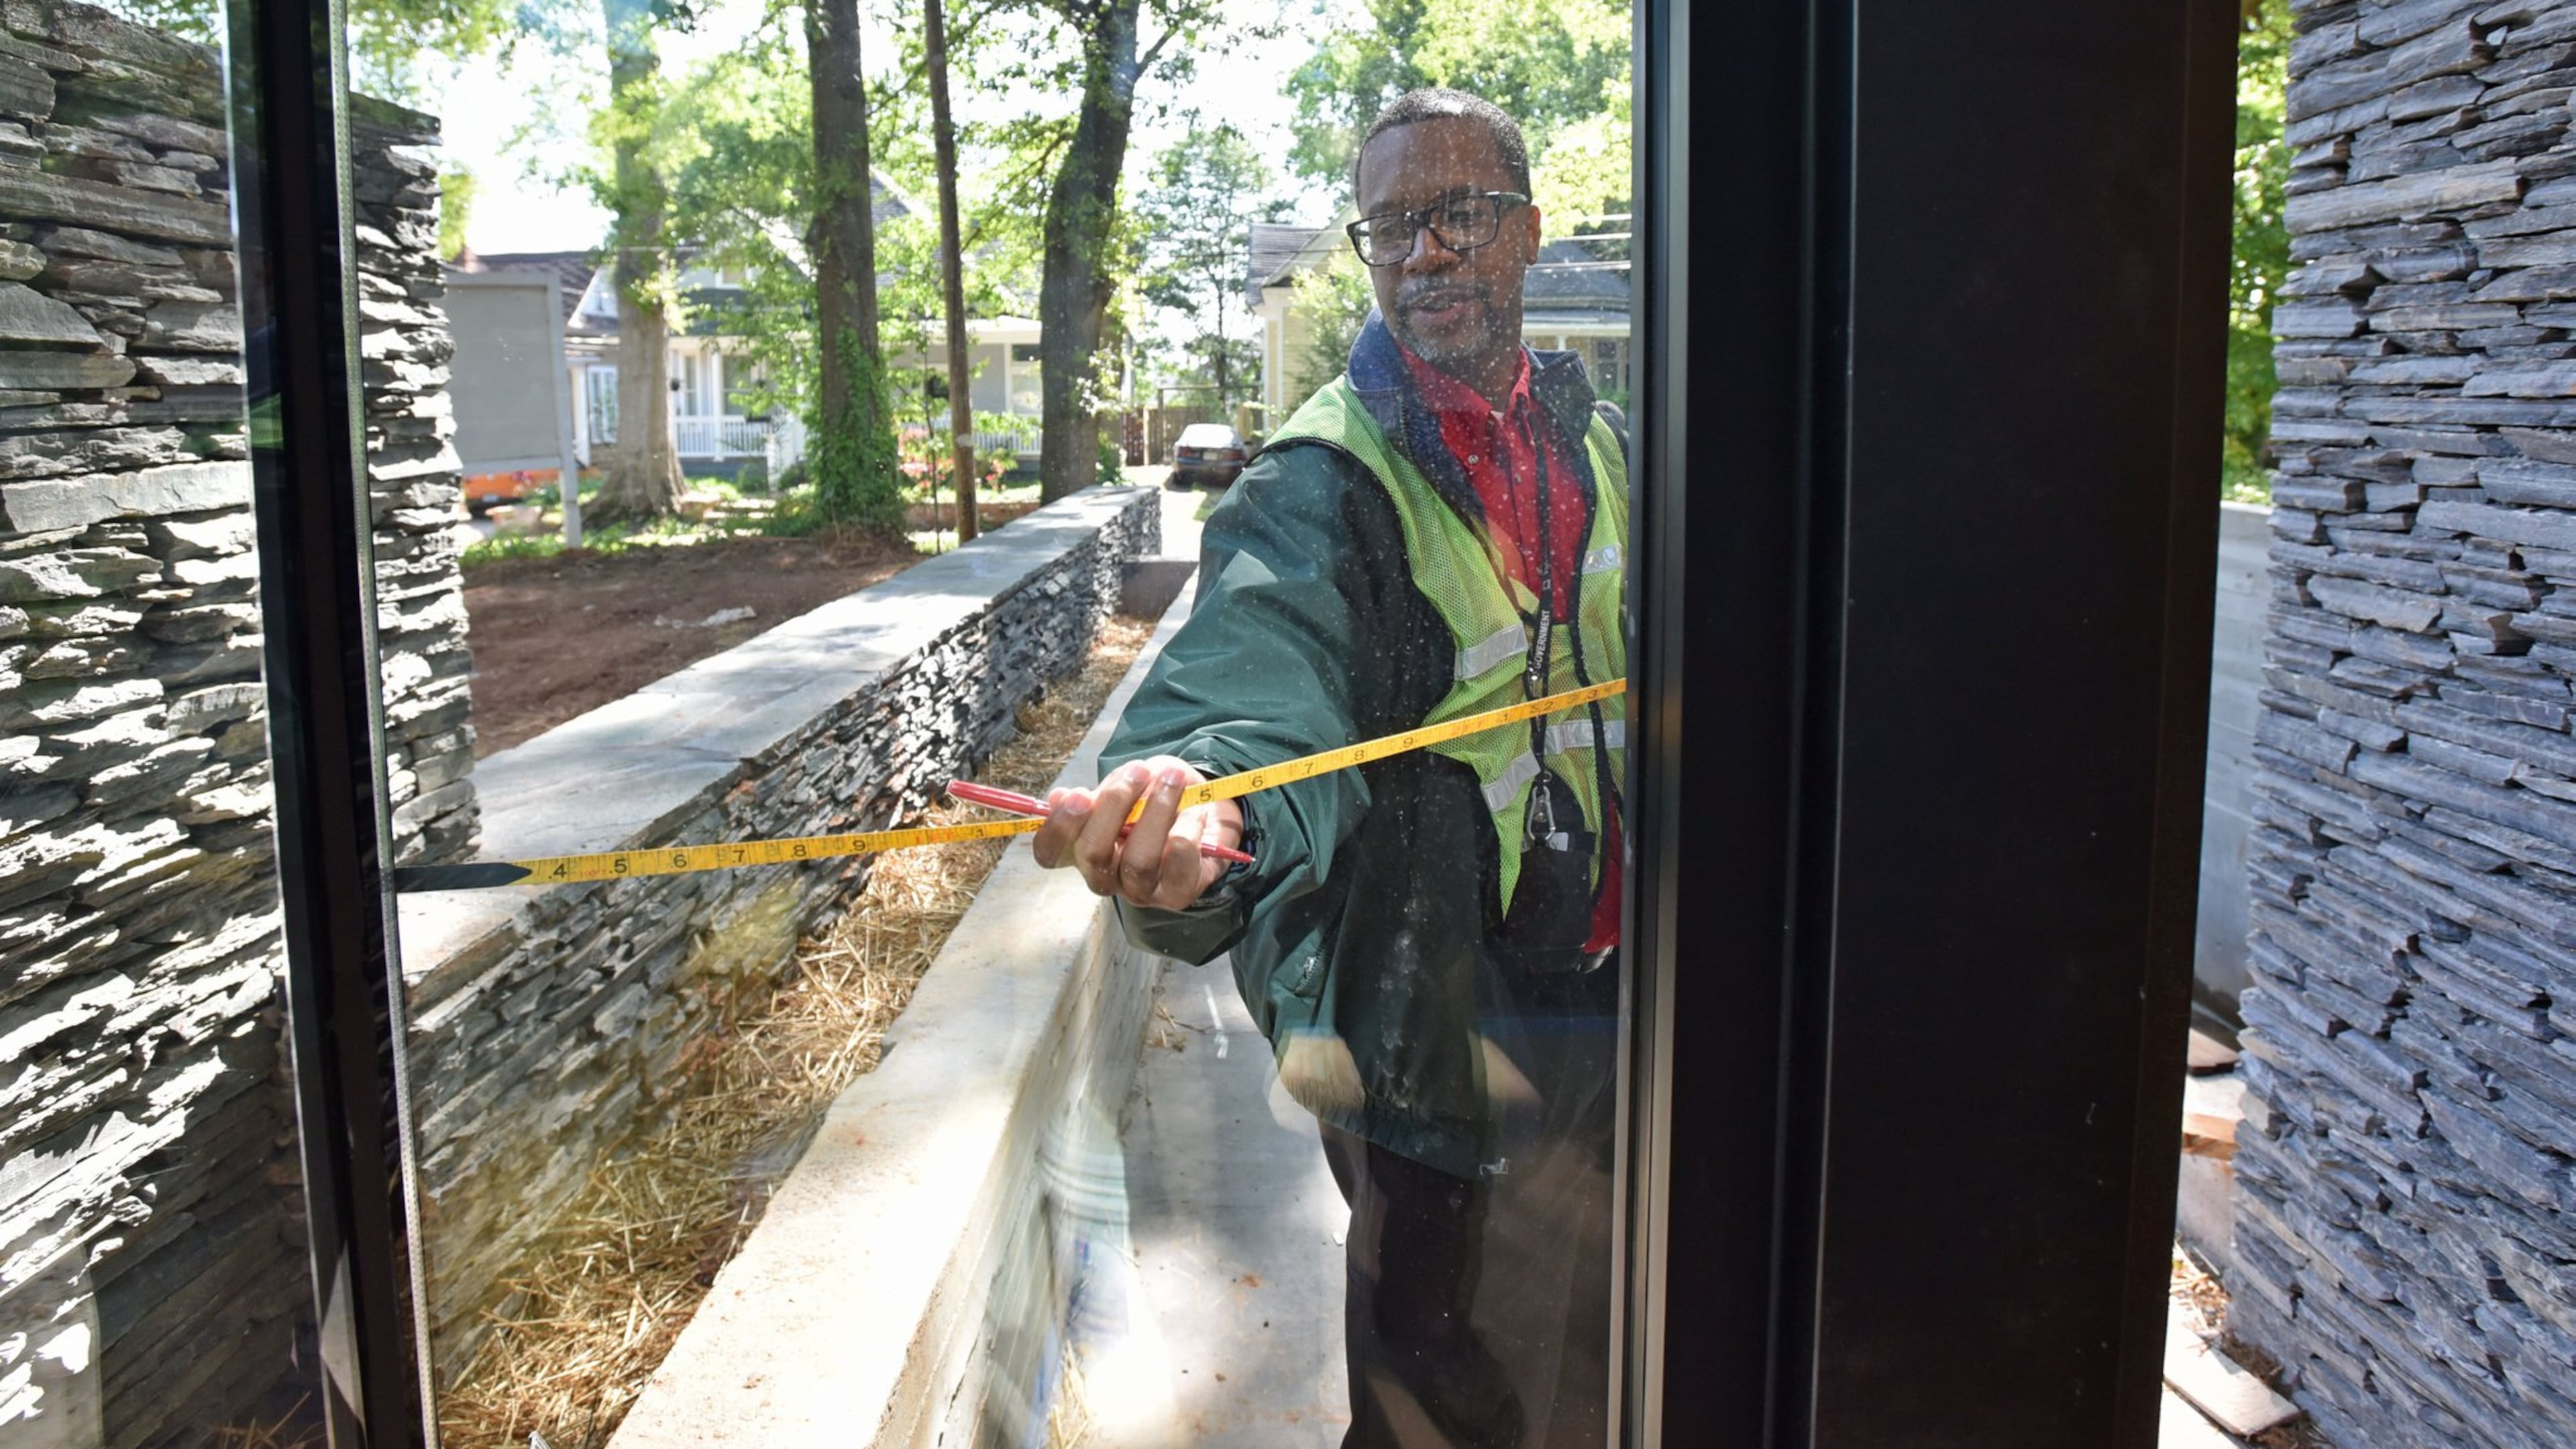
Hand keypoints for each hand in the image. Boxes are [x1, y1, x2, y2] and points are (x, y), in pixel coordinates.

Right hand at [1032, 756, 1245, 909]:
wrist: (1205, 811)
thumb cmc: (1155, 797)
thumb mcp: (1127, 783)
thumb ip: (1099, 793)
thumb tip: (1058, 798)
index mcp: (1082, 848)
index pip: (1049, 853)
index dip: (1057, 828)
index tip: (1078, 794)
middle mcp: (1105, 876)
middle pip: (1093, 853)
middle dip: (1114, 806)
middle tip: (1138, 770)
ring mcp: (1139, 890)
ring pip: (1138, 860)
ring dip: (1157, 811)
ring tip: (1173, 780)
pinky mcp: (1176, 894)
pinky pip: (1178, 863)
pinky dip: (1188, 828)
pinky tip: (1195, 811)